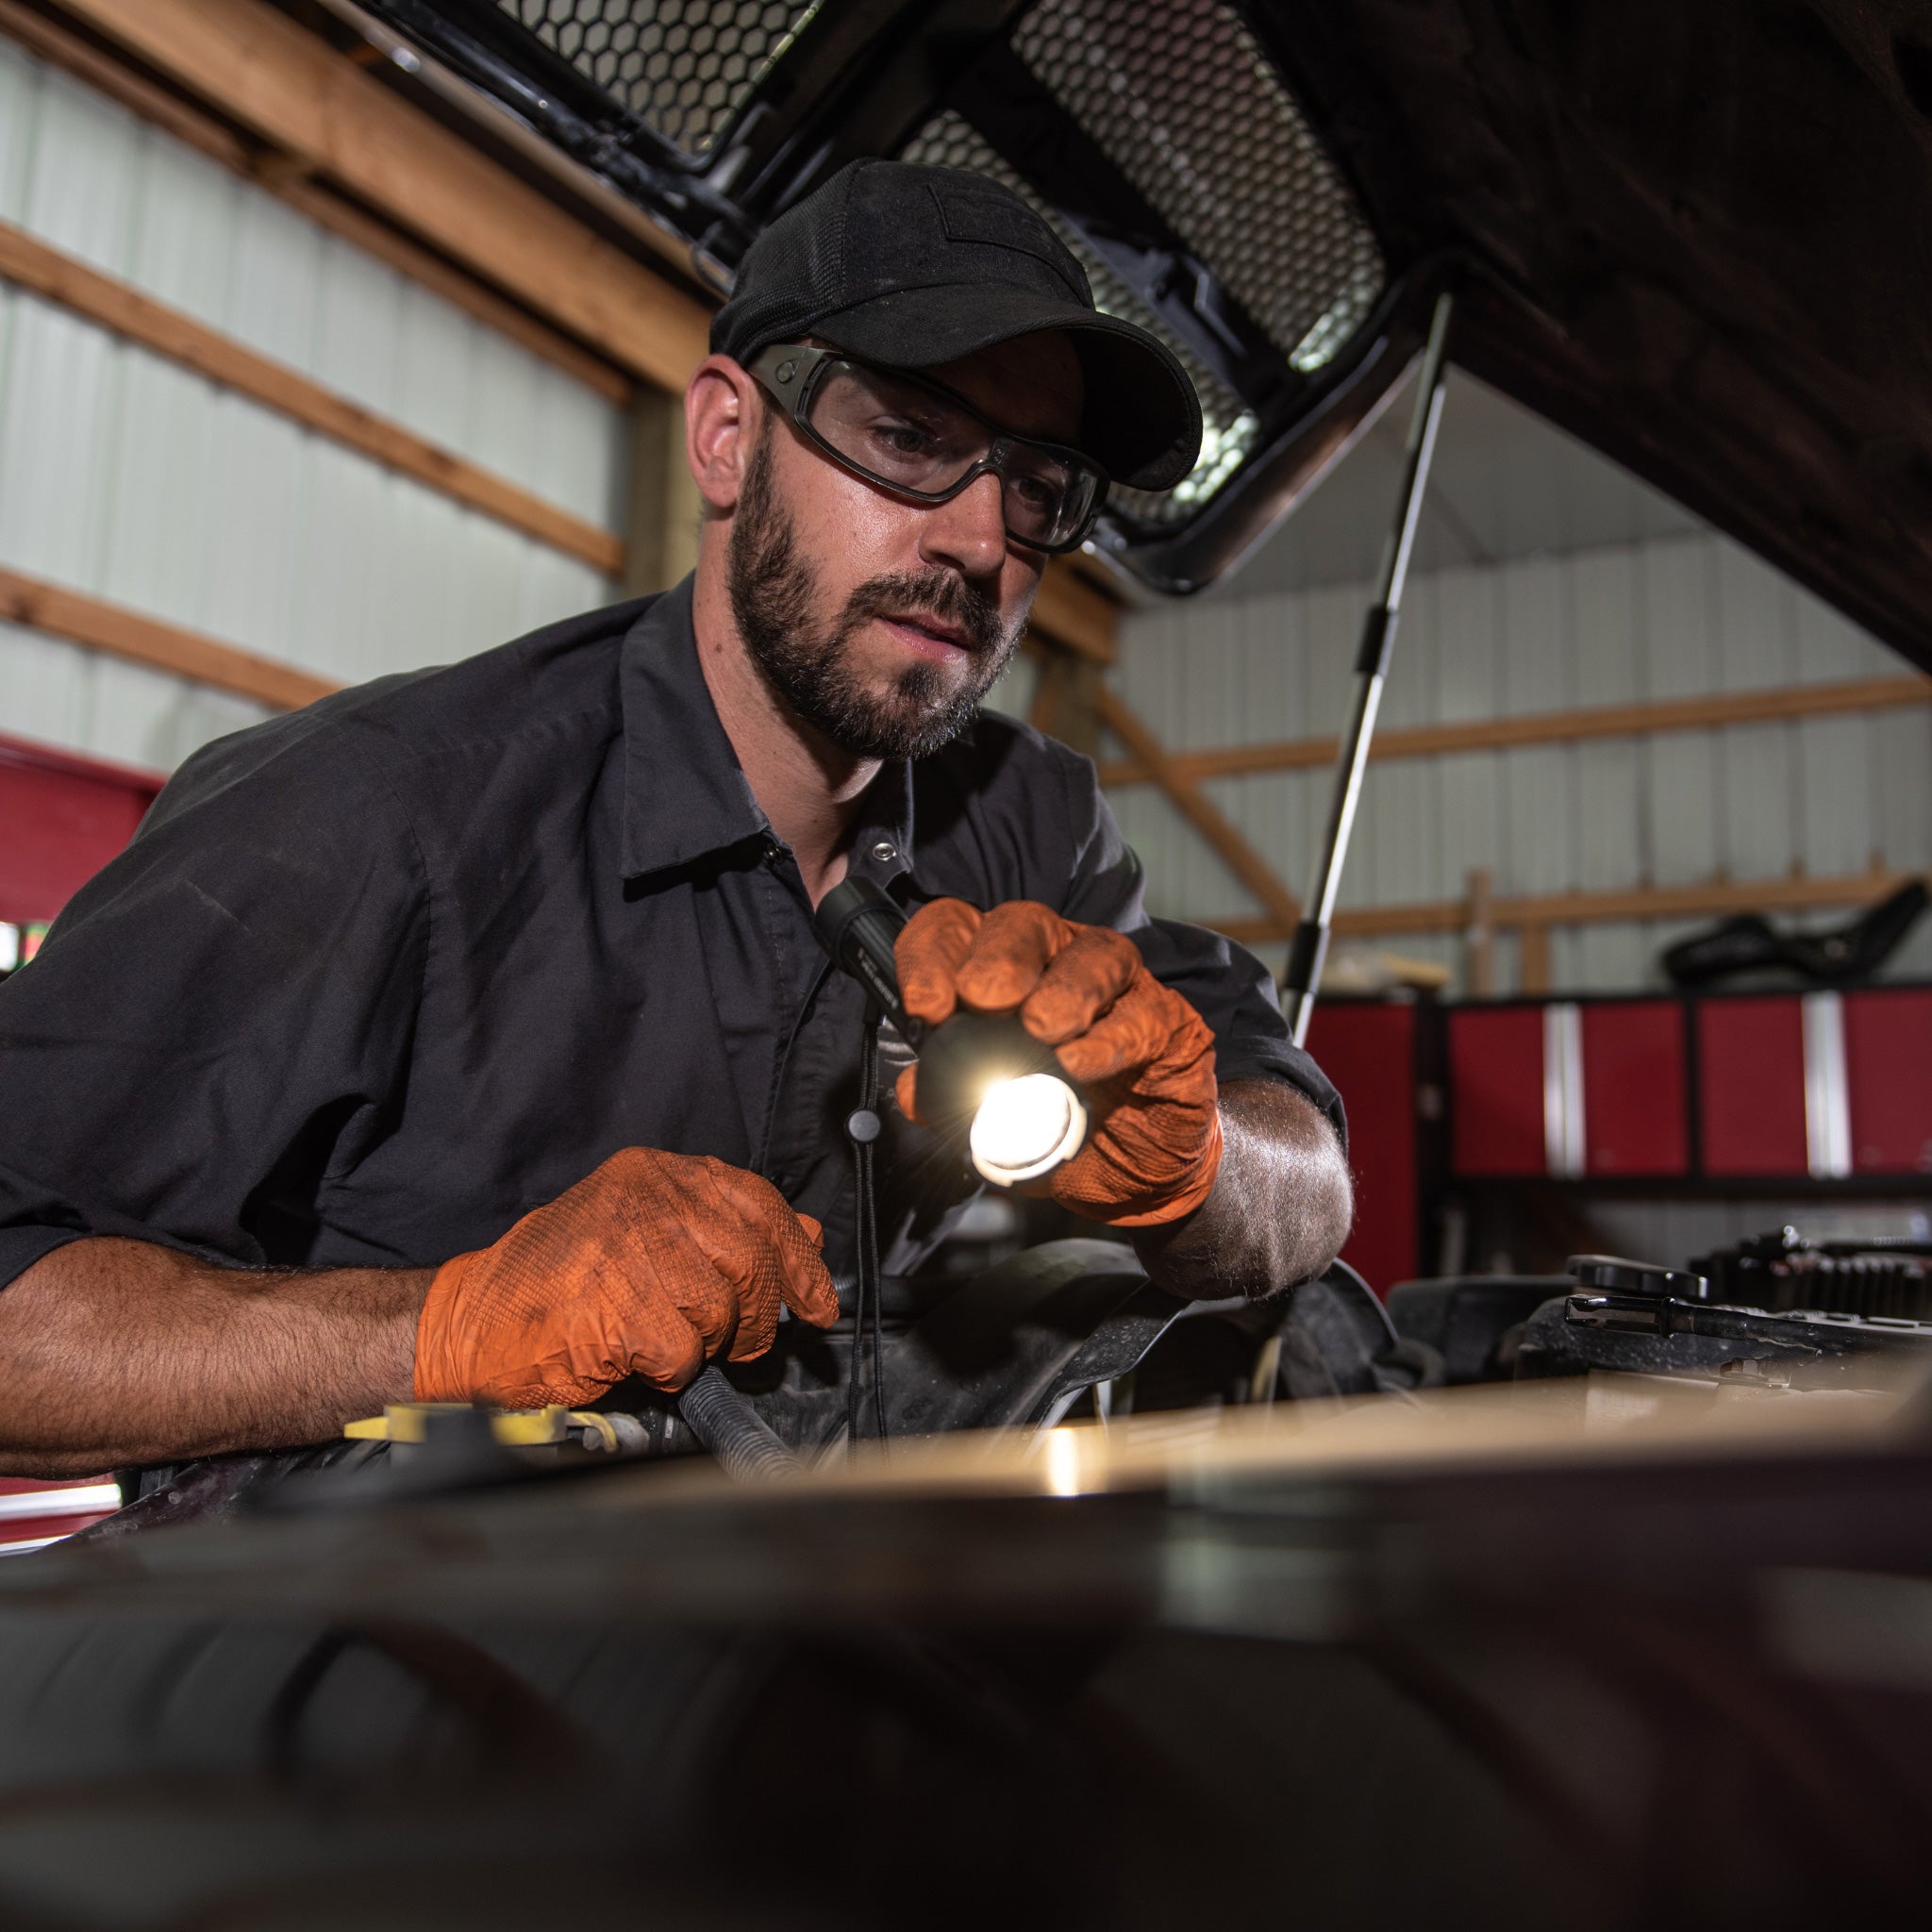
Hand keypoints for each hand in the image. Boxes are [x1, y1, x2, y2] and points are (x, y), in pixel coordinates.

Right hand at [413, 1148, 838, 1406]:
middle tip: (749, 1343)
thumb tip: (809, 1238)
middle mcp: (646, 1202)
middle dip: (760, 1313)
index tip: (820, 1300)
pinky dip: (669, 1371)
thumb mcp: (646, 1232)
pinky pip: (682, 1353)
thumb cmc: (559, 1283)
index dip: (798, 1255)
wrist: (472, 1321)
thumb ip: (725, 1229)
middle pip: (750, 1259)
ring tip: (665, 1341)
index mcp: (656, 1176)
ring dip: (706, 1343)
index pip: (759, 1203)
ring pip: (720, 1308)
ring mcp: (630, 1251)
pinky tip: (635, 1356)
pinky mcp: (617, 1308)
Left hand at [893, 900, 1220, 1226]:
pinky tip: (1080, 1065)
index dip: (933, 955)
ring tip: (1040, 1029)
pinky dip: (1108, 1040)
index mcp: (1000, 971)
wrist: (1130, 1176)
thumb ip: (948, 1100)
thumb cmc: (1057, 1128)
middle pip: (1025, 923)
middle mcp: (1057, 961)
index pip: (956, 929)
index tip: (924, 1006)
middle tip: (982, 1000)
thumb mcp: (987, 1122)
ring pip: (1094, 953)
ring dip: (1062, 988)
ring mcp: (1119, 987)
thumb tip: (914, 1091)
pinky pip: (1141, 1015)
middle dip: (999, 957)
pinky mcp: (1167, 1022)